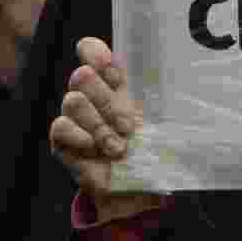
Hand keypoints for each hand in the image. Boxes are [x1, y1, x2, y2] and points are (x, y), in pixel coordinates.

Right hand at [49, 37, 163, 220]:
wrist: (137, 188)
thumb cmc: (153, 151)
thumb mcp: (166, 123)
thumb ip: (166, 100)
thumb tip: (181, 79)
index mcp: (116, 84)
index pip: (93, 52)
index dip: (98, 55)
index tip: (114, 72)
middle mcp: (92, 96)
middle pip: (83, 76)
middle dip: (105, 100)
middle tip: (128, 125)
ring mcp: (76, 117)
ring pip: (73, 101)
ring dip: (98, 124)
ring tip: (118, 147)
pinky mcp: (63, 140)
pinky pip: (61, 126)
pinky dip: (79, 136)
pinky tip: (94, 148)